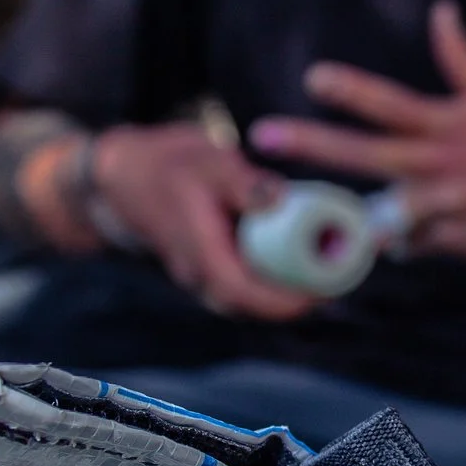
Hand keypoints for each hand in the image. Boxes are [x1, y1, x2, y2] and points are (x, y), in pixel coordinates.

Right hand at [89, 122, 321, 319]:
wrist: (125, 175)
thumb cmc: (166, 164)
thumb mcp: (208, 162)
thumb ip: (244, 183)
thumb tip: (280, 198)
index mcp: (199, 253)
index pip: (240, 293)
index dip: (282, 301)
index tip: (322, 293)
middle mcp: (200, 274)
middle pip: (253, 303)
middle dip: (297, 297)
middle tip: (341, 278)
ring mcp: (204, 275)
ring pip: (251, 295)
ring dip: (289, 287)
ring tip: (330, 266)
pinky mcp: (212, 267)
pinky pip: (246, 280)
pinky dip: (275, 273)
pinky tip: (305, 254)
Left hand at [248, 1, 465, 263]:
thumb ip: (459, 57)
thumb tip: (441, 9)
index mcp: (446, 126)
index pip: (390, 103)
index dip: (351, 90)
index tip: (313, 78)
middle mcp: (438, 164)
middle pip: (365, 153)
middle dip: (313, 142)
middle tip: (264, 133)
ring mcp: (441, 207)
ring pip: (380, 213)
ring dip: (358, 213)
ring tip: (322, 215)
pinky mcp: (448, 242)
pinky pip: (406, 244)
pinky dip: (401, 239)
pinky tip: (405, 234)